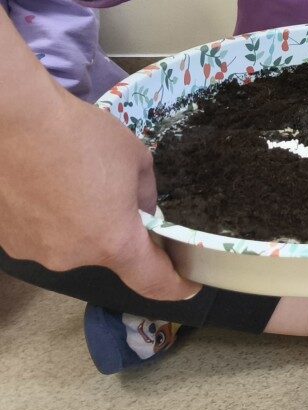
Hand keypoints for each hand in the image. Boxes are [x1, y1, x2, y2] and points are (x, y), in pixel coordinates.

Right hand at [0, 19, 199, 301]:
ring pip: (73, 244)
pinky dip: (51, 219)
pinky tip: (48, 188)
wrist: (15, 122)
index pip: (153, 281)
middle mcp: (73, 257)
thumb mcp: (137, 160)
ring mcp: (37, 252)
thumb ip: (146, 195)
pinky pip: (43, 236)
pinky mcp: (9, 241)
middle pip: (108, 254)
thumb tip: (142, 212)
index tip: (188, 285)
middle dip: (116, 230)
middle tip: (111, 193)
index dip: (175, 286)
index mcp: (114, 242)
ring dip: (81, 224)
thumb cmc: (83, 136)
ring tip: (73, 183)